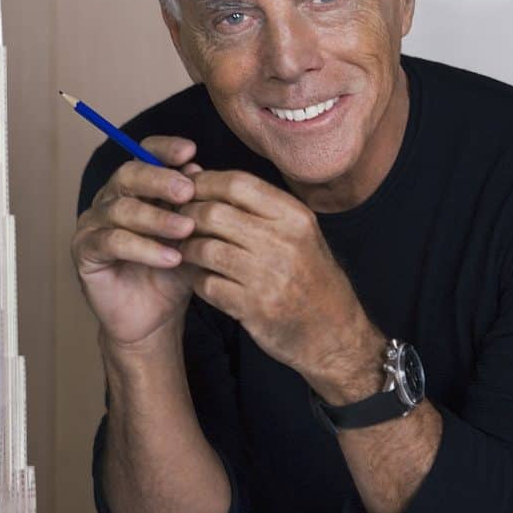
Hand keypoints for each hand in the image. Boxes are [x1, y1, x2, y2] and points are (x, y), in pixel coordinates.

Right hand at [71, 136, 199, 347]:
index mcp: (136, 188)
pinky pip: (113, 242)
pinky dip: (144, 248)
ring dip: (157, 218)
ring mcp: (93, 223)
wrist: (155, 317)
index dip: (163, 149)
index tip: (189, 151)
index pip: (144, 155)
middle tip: (187, 191)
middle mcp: (110, 199)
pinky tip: (171, 257)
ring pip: (121, 209)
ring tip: (186, 230)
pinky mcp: (84, 251)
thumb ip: (192, 205)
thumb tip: (198, 170)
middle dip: (160, 180)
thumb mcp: (192, 236)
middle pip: (128, 175)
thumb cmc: (174, 272)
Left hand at [178, 171, 381, 393]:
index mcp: (295, 217)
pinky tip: (203, 278)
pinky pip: (206, 284)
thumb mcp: (301, 234)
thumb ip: (260, 208)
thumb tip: (204, 178)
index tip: (189, 189)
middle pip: (214, 214)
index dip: (205, 183)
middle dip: (188, 216)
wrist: (334, 333)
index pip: (238, 184)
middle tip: (179, 222)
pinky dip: (198, 280)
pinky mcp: (253, 308)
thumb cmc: (311, 277)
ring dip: (188, 249)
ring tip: (187, 250)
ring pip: (205, 249)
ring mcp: (268, 277)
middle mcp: (283, 243)